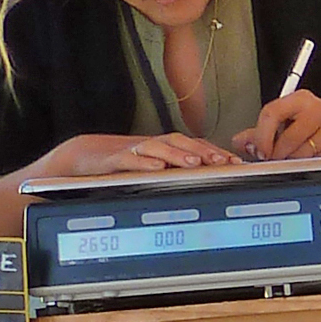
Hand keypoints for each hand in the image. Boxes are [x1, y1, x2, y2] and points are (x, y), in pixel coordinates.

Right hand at [71, 131, 237, 176]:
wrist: (84, 156)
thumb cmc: (123, 162)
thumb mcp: (152, 167)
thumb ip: (175, 170)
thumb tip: (205, 179)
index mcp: (163, 148)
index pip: (193, 146)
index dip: (214, 152)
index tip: (236, 163)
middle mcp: (152, 146)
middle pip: (180, 142)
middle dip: (203, 151)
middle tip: (222, 162)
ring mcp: (133, 151)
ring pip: (158, 147)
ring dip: (177, 154)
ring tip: (194, 163)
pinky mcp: (114, 160)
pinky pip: (130, 159)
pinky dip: (144, 162)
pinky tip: (157, 168)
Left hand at [237, 89, 320, 163]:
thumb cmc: (306, 131)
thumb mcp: (280, 127)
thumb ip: (257, 134)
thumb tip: (239, 142)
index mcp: (299, 98)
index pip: (273, 112)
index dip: (262, 136)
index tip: (259, 150)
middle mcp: (318, 107)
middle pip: (289, 136)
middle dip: (277, 153)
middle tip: (272, 158)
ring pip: (303, 151)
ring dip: (292, 160)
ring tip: (290, 157)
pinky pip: (316, 160)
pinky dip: (307, 164)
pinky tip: (305, 158)